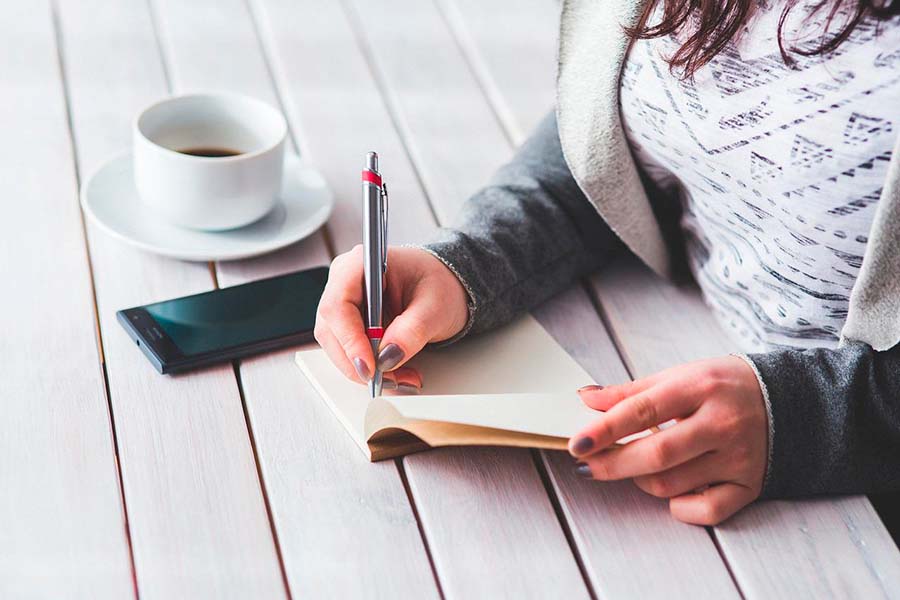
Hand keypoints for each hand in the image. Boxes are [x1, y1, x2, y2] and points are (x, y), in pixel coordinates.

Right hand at [314, 245, 468, 389]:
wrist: (444, 288)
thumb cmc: (438, 284)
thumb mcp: (435, 306)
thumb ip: (412, 330)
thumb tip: (388, 355)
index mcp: (361, 264)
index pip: (338, 305)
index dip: (350, 339)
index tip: (369, 366)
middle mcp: (345, 282)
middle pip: (332, 330)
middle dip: (359, 362)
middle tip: (391, 379)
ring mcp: (345, 304)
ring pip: (337, 346)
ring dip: (366, 370)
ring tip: (401, 378)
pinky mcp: (350, 324)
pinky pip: (349, 352)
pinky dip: (370, 368)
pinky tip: (394, 373)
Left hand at [568, 356, 767, 524]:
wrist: (790, 400)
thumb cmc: (723, 386)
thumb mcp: (679, 375)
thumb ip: (631, 391)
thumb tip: (586, 399)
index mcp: (700, 387)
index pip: (642, 410)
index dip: (604, 429)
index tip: (577, 443)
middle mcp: (722, 423)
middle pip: (656, 454)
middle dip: (612, 464)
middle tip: (586, 465)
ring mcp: (738, 457)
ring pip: (672, 484)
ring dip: (640, 480)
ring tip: (635, 465)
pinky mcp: (750, 485)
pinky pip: (706, 511)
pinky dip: (679, 506)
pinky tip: (671, 491)